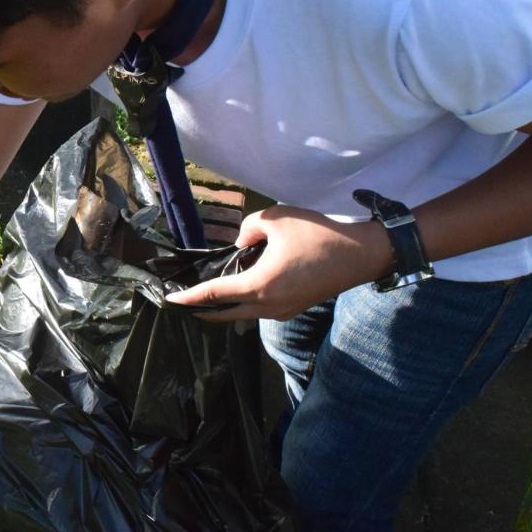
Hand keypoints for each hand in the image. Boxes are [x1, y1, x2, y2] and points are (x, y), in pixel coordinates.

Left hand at [164, 205, 392, 321]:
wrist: (361, 255)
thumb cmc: (318, 235)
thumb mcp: (276, 218)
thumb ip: (248, 227)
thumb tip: (241, 244)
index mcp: (258, 286)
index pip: (213, 296)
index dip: (188, 298)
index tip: (170, 300)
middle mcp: (267, 306)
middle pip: (223, 313)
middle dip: (200, 308)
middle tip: (183, 299)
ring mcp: (281, 311)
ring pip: (242, 313)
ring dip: (224, 305)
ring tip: (208, 291)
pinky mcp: (293, 309)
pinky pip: (258, 310)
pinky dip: (243, 302)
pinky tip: (239, 286)